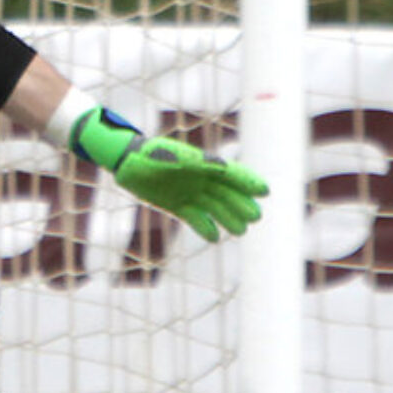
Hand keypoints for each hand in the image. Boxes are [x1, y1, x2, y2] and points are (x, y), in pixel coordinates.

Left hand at [114, 135, 266, 241]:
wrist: (128, 162)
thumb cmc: (151, 154)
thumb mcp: (173, 157)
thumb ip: (196, 162)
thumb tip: (221, 167)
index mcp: (203, 164)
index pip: (232, 174)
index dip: (248, 181)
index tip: (264, 191)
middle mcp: (200, 179)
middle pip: (227, 194)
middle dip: (241, 205)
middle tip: (255, 217)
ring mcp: (190, 193)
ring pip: (214, 208)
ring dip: (228, 219)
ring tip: (241, 231)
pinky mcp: (177, 206)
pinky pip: (195, 218)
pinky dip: (204, 227)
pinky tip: (215, 238)